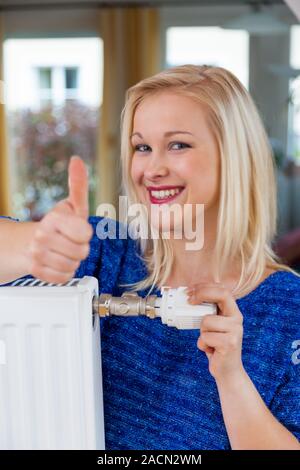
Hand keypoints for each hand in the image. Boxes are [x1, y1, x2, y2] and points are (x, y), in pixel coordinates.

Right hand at [27, 156, 92, 282]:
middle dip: (80, 248)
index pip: (85, 233)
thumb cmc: (57, 224)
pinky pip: (63, 277)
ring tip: (63, 252)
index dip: (85, 233)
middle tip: (70, 242)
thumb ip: (78, 184)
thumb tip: (77, 160)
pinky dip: (63, 272)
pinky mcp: (36, 271)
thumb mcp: (71, 205)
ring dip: (72, 261)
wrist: (30, 243)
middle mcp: (42, 236)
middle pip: (81, 252)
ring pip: (73, 266)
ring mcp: (37, 254)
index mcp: (54, 219)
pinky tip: (57, 262)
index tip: (77, 229)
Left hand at [186, 282, 244, 381]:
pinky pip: (206, 337)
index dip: (206, 286)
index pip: (223, 290)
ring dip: (201, 332)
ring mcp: (235, 331)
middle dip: (201, 294)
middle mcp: (237, 319)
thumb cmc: (216, 346)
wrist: (228, 371)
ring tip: (208, 341)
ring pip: (207, 321)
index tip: (190, 290)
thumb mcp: (213, 326)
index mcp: (233, 312)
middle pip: (221, 296)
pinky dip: (202, 344)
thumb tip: (186, 298)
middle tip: (188, 300)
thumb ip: (207, 312)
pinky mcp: (230, 343)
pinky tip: (210, 350)